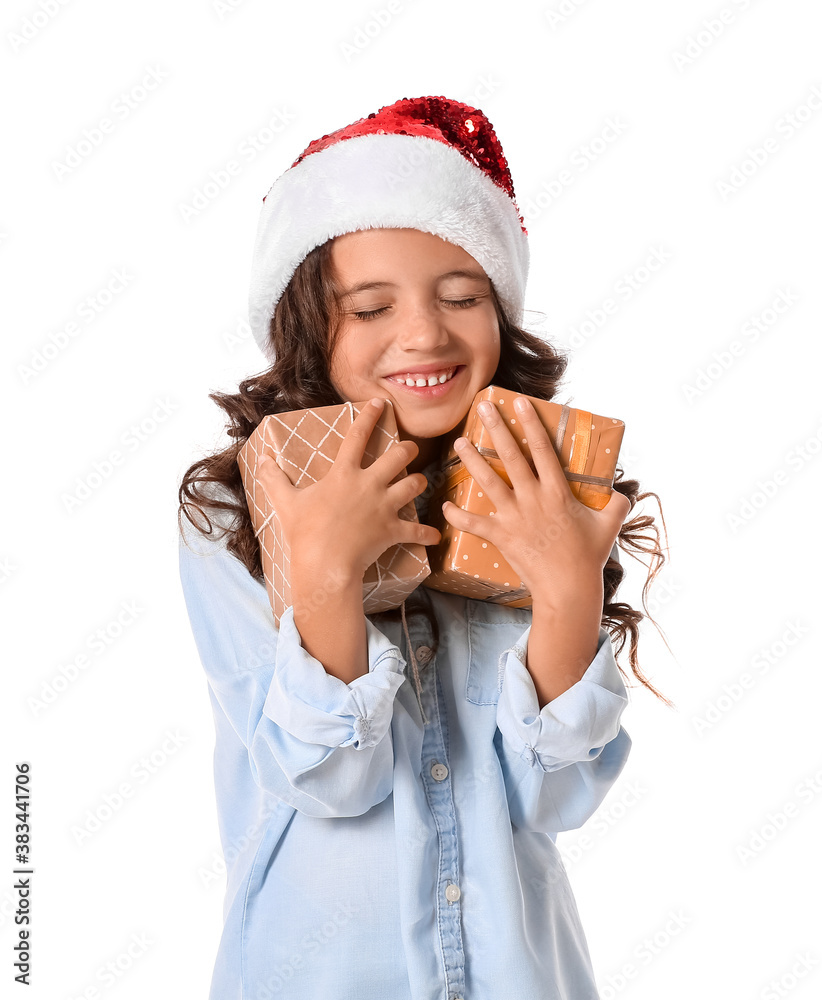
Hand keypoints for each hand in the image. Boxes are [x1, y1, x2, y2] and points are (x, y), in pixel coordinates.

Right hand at [254, 398, 441, 579]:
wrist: (325, 564)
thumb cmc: (304, 533)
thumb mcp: (285, 502)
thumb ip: (273, 478)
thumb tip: (260, 459)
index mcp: (344, 474)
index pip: (358, 436)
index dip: (369, 416)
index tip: (379, 403)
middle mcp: (369, 485)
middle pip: (399, 456)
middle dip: (408, 449)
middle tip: (409, 449)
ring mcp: (384, 507)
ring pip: (414, 485)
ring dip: (419, 483)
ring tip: (419, 483)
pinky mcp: (392, 531)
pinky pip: (417, 531)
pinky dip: (427, 534)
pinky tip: (435, 536)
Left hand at [441, 396, 631, 607]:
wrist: (568, 588)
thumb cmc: (589, 557)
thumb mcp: (610, 525)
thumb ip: (616, 504)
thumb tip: (620, 492)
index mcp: (558, 491)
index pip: (542, 449)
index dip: (531, 424)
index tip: (519, 403)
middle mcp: (533, 498)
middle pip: (511, 457)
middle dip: (496, 429)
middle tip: (482, 408)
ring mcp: (514, 517)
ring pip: (489, 482)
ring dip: (472, 461)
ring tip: (459, 442)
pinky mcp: (501, 536)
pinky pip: (475, 524)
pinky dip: (458, 516)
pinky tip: (445, 506)